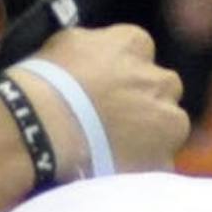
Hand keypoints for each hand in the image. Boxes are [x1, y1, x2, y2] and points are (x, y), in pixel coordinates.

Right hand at [14, 24, 188, 178]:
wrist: (43, 127)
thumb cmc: (46, 83)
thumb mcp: (67, 43)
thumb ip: (94, 44)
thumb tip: (94, 50)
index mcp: (135, 44)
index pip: (139, 54)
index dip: (122, 73)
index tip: (105, 88)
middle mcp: (160, 80)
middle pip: (162, 90)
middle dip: (144, 102)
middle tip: (111, 119)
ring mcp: (167, 122)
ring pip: (168, 127)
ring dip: (149, 135)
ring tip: (113, 149)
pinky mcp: (161, 160)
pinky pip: (155, 164)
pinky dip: (140, 166)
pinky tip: (114, 169)